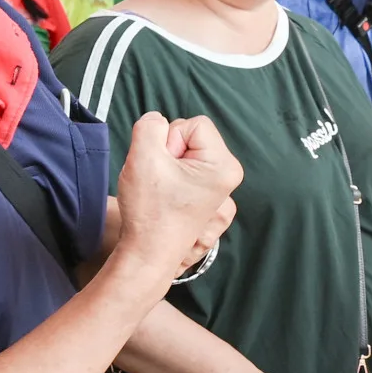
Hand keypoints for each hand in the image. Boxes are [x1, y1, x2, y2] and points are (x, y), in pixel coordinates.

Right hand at [116, 114, 244, 278]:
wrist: (148, 251)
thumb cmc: (149, 212)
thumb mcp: (143, 156)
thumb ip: (150, 125)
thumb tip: (157, 121)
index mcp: (224, 166)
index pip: (193, 123)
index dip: (170, 139)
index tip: (164, 167)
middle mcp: (228, 174)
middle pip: (191, 135)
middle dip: (168, 150)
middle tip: (160, 179)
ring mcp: (218, 184)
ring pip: (184, 149)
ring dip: (165, 162)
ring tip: (161, 187)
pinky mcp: (205, 191)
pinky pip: (184, 164)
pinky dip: (168, 173)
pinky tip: (164, 193)